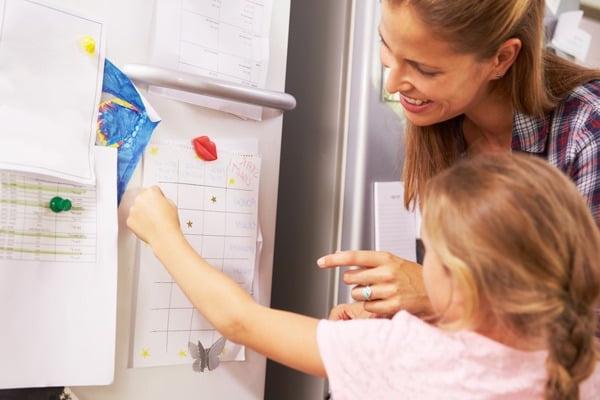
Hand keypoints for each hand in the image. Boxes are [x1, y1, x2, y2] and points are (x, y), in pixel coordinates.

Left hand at [126, 186, 181, 245]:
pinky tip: (147, 226)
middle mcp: (139, 199)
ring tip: (153, 221)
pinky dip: (138, 222)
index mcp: (151, 192)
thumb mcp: (172, 204)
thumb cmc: (169, 222)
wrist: (164, 236)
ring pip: (136, 209)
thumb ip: (163, 199)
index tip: (159, 202)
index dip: (158, 197)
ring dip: (142, 212)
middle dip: (148, 204)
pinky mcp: (129, 220)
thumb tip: (159, 202)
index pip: (153, 190)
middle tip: (156, 212)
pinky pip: (133, 219)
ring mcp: (133, 210)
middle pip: (142, 198)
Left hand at [318, 251, 432, 316]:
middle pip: (350, 278)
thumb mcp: (392, 262)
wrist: (435, 292)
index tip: (321, 262)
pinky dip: (372, 306)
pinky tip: (384, 302)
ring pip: (357, 294)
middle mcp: (387, 272)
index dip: (334, 259)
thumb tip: (341, 256)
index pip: (354, 256)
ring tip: (379, 292)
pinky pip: (367, 307)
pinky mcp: (392, 306)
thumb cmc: (411, 277)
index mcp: (386, 258)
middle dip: (354, 281)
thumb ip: (368, 261)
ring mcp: (390, 289)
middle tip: (367, 282)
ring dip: (362, 295)